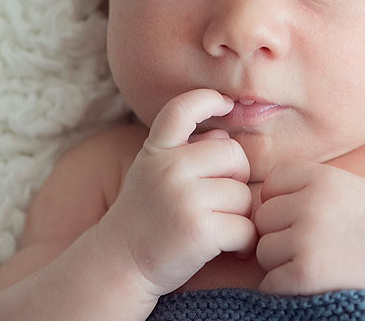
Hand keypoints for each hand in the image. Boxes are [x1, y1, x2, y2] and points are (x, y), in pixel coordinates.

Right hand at [97, 89, 256, 297]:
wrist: (119, 266)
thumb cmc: (146, 218)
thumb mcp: (154, 174)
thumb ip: (186, 151)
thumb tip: (223, 135)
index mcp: (156, 151)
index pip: (181, 109)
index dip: (207, 99)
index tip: (225, 103)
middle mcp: (168, 169)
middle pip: (234, 155)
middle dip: (236, 179)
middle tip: (221, 201)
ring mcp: (183, 198)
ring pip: (243, 195)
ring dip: (240, 215)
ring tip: (219, 227)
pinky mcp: (199, 230)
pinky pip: (245, 227)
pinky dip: (245, 241)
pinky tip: (230, 247)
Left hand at [254, 160, 364, 295]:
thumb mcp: (344, 184)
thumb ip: (304, 184)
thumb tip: (255, 199)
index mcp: (320, 177)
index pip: (272, 181)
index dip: (282, 200)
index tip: (304, 214)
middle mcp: (311, 205)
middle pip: (263, 218)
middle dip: (280, 232)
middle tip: (310, 242)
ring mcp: (307, 240)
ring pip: (264, 250)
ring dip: (281, 261)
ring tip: (314, 260)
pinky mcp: (305, 274)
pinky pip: (270, 281)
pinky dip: (285, 286)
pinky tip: (309, 280)